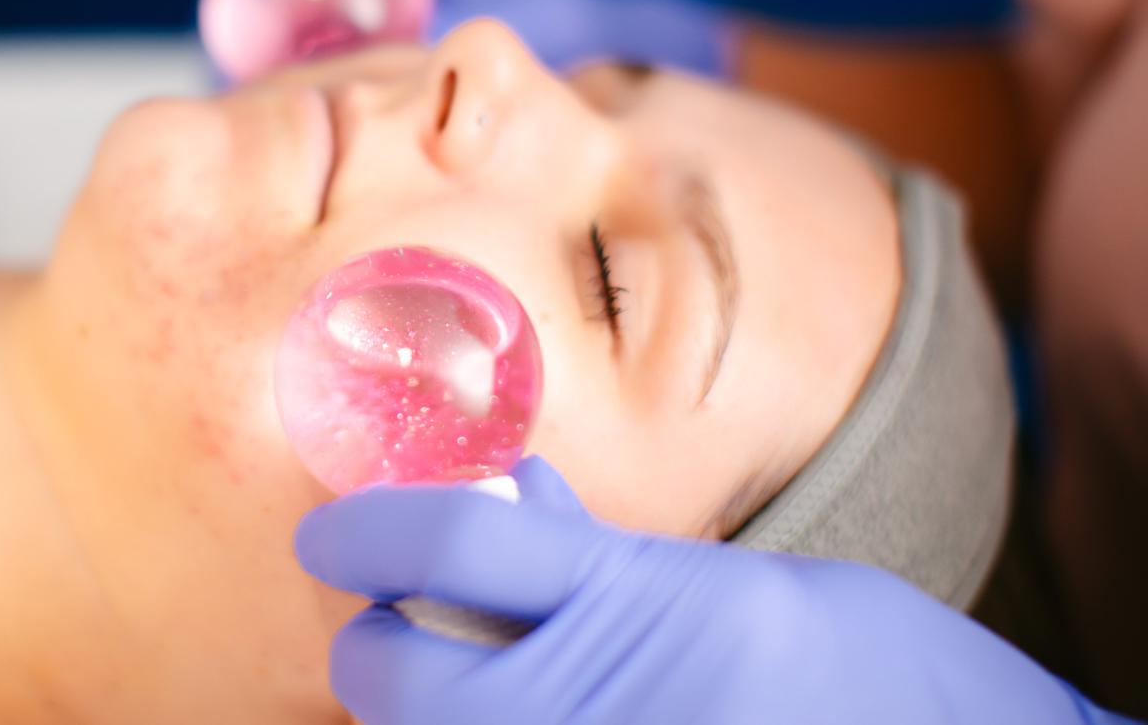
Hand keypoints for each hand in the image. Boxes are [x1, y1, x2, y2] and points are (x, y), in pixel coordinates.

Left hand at [295, 456, 1130, 724]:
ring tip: (459, 672)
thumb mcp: (740, 585)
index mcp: (638, 603)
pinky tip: (518, 714)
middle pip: (390, 668)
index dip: (369, 521)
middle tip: (393, 612)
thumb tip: (513, 496)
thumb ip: (606, 552)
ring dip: (415, 705)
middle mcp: (590, 701)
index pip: (451, 537)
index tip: (330, 527)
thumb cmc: (869, 672)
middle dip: (373, 636)